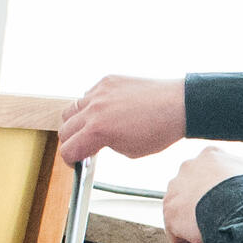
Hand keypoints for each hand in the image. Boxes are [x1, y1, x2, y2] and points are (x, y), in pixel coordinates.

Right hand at [59, 75, 186, 164]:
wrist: (179, 105)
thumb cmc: (160, 130)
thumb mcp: (129, 151)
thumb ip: (105, 147)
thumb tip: (94, 145)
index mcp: (98, 131)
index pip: (68, 150)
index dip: (71, 160)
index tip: (76, 161)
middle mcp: (94, 109)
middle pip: (64, 130)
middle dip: (71, 142)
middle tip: (82, 147)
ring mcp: (99, 92)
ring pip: (71, 109)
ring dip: (76, 122)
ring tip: (91, 128)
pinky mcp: (107, 81)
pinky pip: (88, 95)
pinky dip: (91, 105)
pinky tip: (106, 111)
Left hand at [160, 142, 242, 242]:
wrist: (240, 203)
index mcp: (211, 156)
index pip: (208, 175)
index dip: (215, 195)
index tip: (222, 209)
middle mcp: (189, 167)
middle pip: (191, 194)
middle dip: (198, 212)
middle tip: (209, 230)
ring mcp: (176, 188)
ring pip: (181, 213)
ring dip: (188, 231)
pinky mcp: (171, 210)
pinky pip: (174, 231)